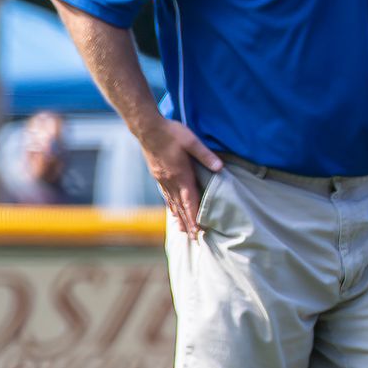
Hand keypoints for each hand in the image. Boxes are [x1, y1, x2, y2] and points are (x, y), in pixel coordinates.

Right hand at [138, 118, 220, 239]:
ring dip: (179, 217)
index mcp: (181, 175)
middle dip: (188, 224)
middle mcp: (170, 181)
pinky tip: (171, 211)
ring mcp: (162, 179)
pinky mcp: (158, 175)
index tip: (199, 232)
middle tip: (194, 239)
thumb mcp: (192, 141)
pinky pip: (165, 195)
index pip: (190, 201)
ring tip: (183, 231)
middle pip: (181, 207)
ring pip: (172, 203)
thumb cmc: (171, 132)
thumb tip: (220, 168)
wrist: (147, 127)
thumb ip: (206, 155)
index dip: (195, 218)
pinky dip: (170, 206)